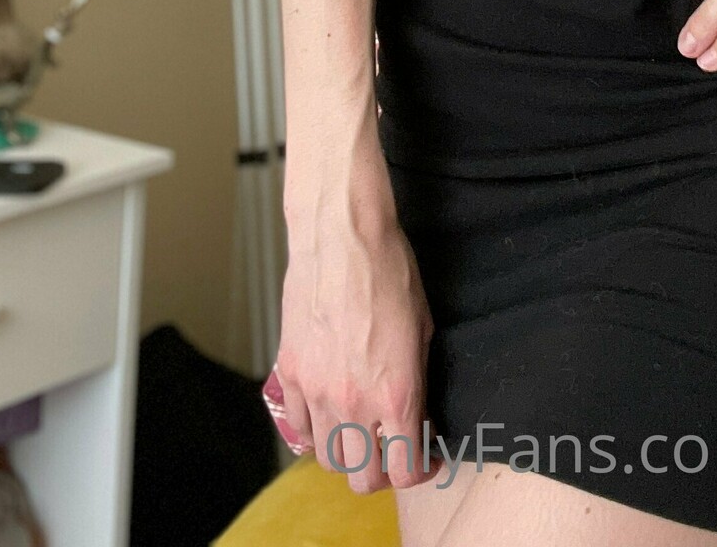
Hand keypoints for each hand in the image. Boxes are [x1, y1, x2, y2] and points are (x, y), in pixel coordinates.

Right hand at [269, 209, 440, 494]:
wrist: (342, 238)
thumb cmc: (390, 272)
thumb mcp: (423, 329)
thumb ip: (418, 382)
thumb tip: (416, 413)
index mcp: (396, 395)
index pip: (405, 469)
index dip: (421, 470)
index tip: (426, 458)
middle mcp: (354, 404)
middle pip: (362, 478)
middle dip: (382, 471)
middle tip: (391, 447)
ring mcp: (317, 392)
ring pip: (327, 459)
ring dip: (347, 453)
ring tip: (359, 430)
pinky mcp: (290, 375)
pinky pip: (298, 427)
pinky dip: (314, 429)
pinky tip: (328, 410)